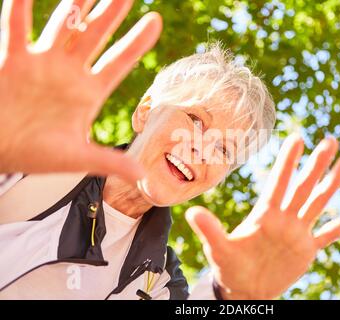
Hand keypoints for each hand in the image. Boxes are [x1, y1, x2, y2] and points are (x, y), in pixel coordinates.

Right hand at [0, 0, 161, 183]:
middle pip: (96, 35)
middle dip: (112, 12)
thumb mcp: (76, 159)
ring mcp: (41, 62)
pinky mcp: (11, 59)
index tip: (155, 20)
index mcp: (89, 93)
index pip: (119, 62)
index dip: (137, 42)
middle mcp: (69, 72)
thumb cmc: (35, 155)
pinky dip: (20, 7)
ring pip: (63, 25)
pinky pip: (15, 26)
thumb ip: (108, 162)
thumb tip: (141, 175)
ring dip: (77, 4)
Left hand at [186, 134, 339, 299]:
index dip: (288, 161)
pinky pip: (326, 236)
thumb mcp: (219, 248)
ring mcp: (297, 233)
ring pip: (318, 203)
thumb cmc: (229, 267)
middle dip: (317, 164)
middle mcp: (284, 218)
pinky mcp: (306, 251)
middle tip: (331, 140)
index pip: (279, 182)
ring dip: (332, 184)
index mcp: (265, 214)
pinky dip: (339, 227)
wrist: (245, 288)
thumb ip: (210, 230)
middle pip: (303, 186)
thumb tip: (191, 212)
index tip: (297, 138)